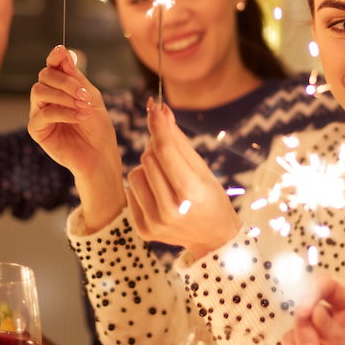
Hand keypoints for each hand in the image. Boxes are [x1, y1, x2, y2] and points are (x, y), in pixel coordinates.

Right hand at [27, 46, 123, 228]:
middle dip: (66, 82)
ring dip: (64, 96)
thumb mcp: (91, 96)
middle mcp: (47, 97)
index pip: (52, 66)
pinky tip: (79, 118)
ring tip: (83, 107)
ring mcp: (39, 113)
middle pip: (44, 76)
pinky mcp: (37, 130)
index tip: (61, 51)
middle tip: (85, 94)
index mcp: (60, 87)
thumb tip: (62, 52)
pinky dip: (63, 113)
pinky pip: (43, 114)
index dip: (54, 57)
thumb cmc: (98, 126)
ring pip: (38, 91)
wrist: (100, 154)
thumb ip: (75, 76)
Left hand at [126, 99, 241, 254]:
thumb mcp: (202, 169)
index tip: (153, 106)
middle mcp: (171, 210)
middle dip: (156, 150)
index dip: (158, 125)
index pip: (165, 150)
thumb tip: (162, 110)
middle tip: (171, 157)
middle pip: (148, 159)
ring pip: (135, 173)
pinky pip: (131, 192)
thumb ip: (179, 141)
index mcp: (191, 192)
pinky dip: (143, 189)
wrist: (213, 238)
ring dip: (148, 170)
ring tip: (166, 182)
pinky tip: (160, 198)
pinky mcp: (144, 230)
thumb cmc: (210, 197)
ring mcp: (155, 223)